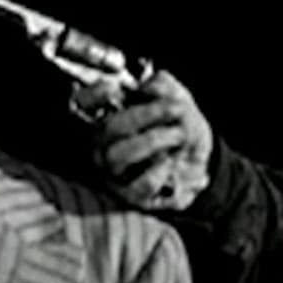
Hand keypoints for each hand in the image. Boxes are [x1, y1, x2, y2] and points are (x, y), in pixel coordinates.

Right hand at [73, 70, 213, 210]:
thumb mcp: (178, 99)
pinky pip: (141, 184)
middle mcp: (105, 146)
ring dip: (154, 140)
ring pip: (117, 156)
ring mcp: (116, 173)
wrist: (199, 162)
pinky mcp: (133, 196)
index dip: (93, 95)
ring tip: (179, 135)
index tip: (114, 87)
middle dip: (146, 114)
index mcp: (110, 118)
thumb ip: (164, 86)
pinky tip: (171, 162)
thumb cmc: (181, 128)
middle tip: (176, 107)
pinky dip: (160, 170)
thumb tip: (148, 87)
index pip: (83, 104)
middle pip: (108, 127)